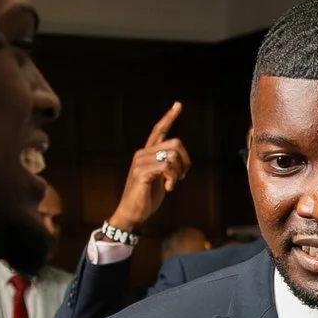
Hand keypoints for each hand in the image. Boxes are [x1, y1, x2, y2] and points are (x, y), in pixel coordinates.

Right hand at [108, 103, 189, 233]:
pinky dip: (172, 178)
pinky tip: (168, 188)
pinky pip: (166, 167)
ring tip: (172, 183)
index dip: (169, 117)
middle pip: (175, 143)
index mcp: (146, 153)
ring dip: (178, 172)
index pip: (158, 130)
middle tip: (182, 176)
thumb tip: (179, 158)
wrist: (132, 214)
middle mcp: (142, 154)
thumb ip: (166, 166)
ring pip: (172, 155)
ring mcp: (140, 163)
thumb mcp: (159, 178)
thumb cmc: (146, 197)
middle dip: (185, 160)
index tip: (178, 104)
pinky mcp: (141, 173)